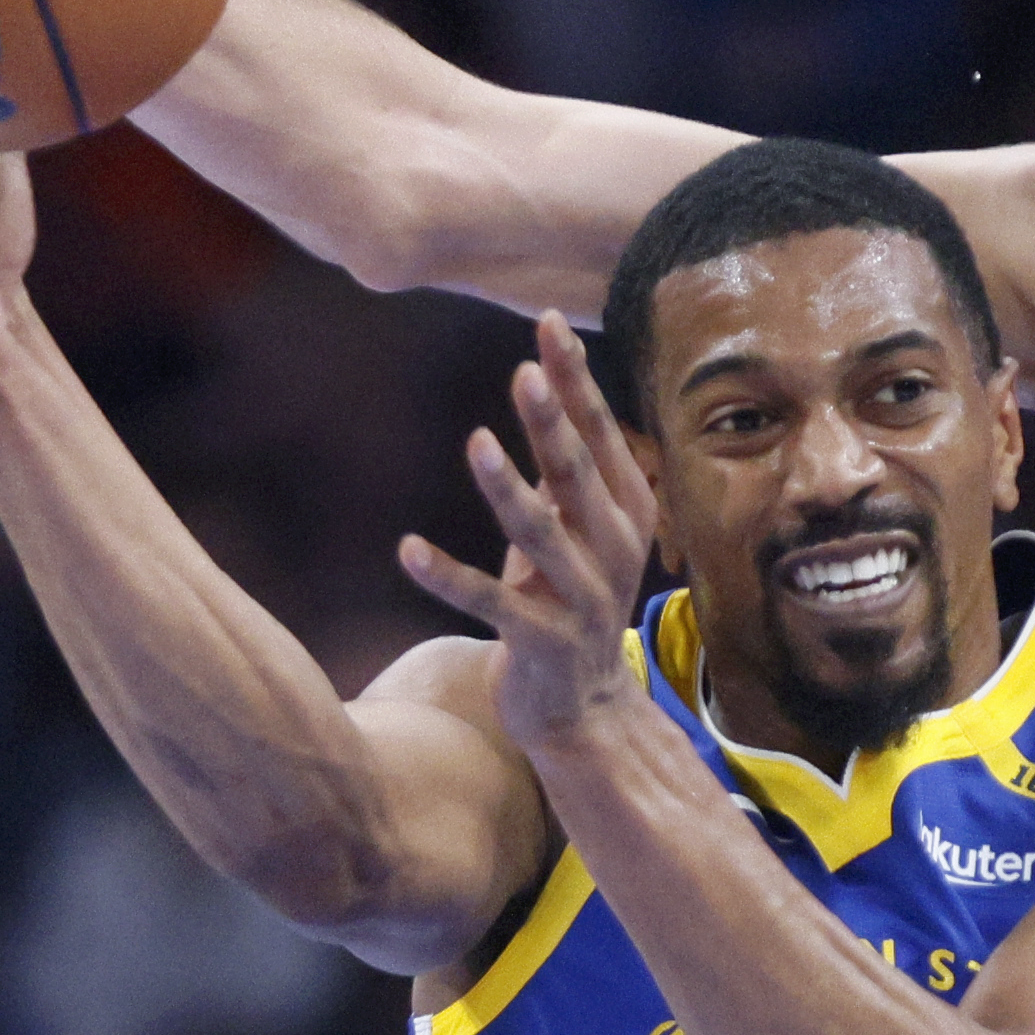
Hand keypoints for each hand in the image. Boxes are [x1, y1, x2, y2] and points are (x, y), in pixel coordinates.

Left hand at [397, 316, 660, 751]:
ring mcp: (582, 600)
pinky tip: (407, 549)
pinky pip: (488, 604)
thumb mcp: (574, 530)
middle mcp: (613, 551)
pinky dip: (447, 576)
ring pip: (540, 534)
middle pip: (577, 474)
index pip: (599, 434)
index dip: (575, 381)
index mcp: (626, 513)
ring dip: (505, 489)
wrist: (584, 709)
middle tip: (524, 371)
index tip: (548, 325)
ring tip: (477, 442)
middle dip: (552, 422)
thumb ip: (563, 467)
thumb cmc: (568, 602)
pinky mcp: (541, 643)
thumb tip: (544, 380)